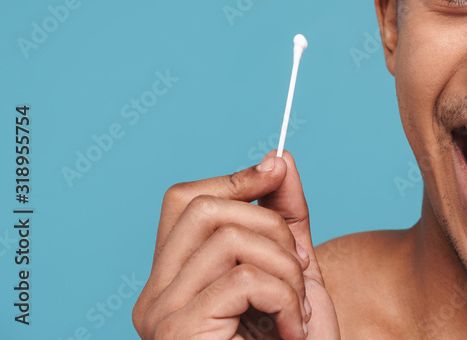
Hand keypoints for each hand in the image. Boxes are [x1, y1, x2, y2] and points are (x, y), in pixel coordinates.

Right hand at [132, 150, 338, 338]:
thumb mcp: (295, 270)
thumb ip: (284, 217)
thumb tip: (279, 157)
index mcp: (174, 279)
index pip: (184, 199)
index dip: (235, 178)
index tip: (277, 171)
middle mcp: (153, 296)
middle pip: (202, 207)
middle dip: (269, 224)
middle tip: (299, 267)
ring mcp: (160, 317)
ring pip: (228, 238)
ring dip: (285, 267)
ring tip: (298, 308)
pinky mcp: (180, 332)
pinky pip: (243, 280)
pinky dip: (285, 298)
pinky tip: (292, 330)